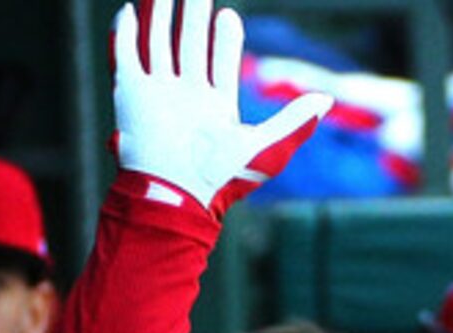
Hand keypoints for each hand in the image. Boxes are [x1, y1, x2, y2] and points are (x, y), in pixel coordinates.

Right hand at [112, 0, 328, 215]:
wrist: (174, 194)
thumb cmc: (220, 178)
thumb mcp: (266, 148)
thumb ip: (294, 122)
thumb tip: (326, 101)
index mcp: (214, 106)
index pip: (219, 61)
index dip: (224, 39)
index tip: (228, 15)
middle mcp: (185, 95)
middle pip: (189, 45)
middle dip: (193, 16)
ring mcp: (157, 93)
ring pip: (158, 43)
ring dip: (159, 16)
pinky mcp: (130, 94)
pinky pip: (126, 56)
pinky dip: (125, 33)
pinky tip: (129, 9)